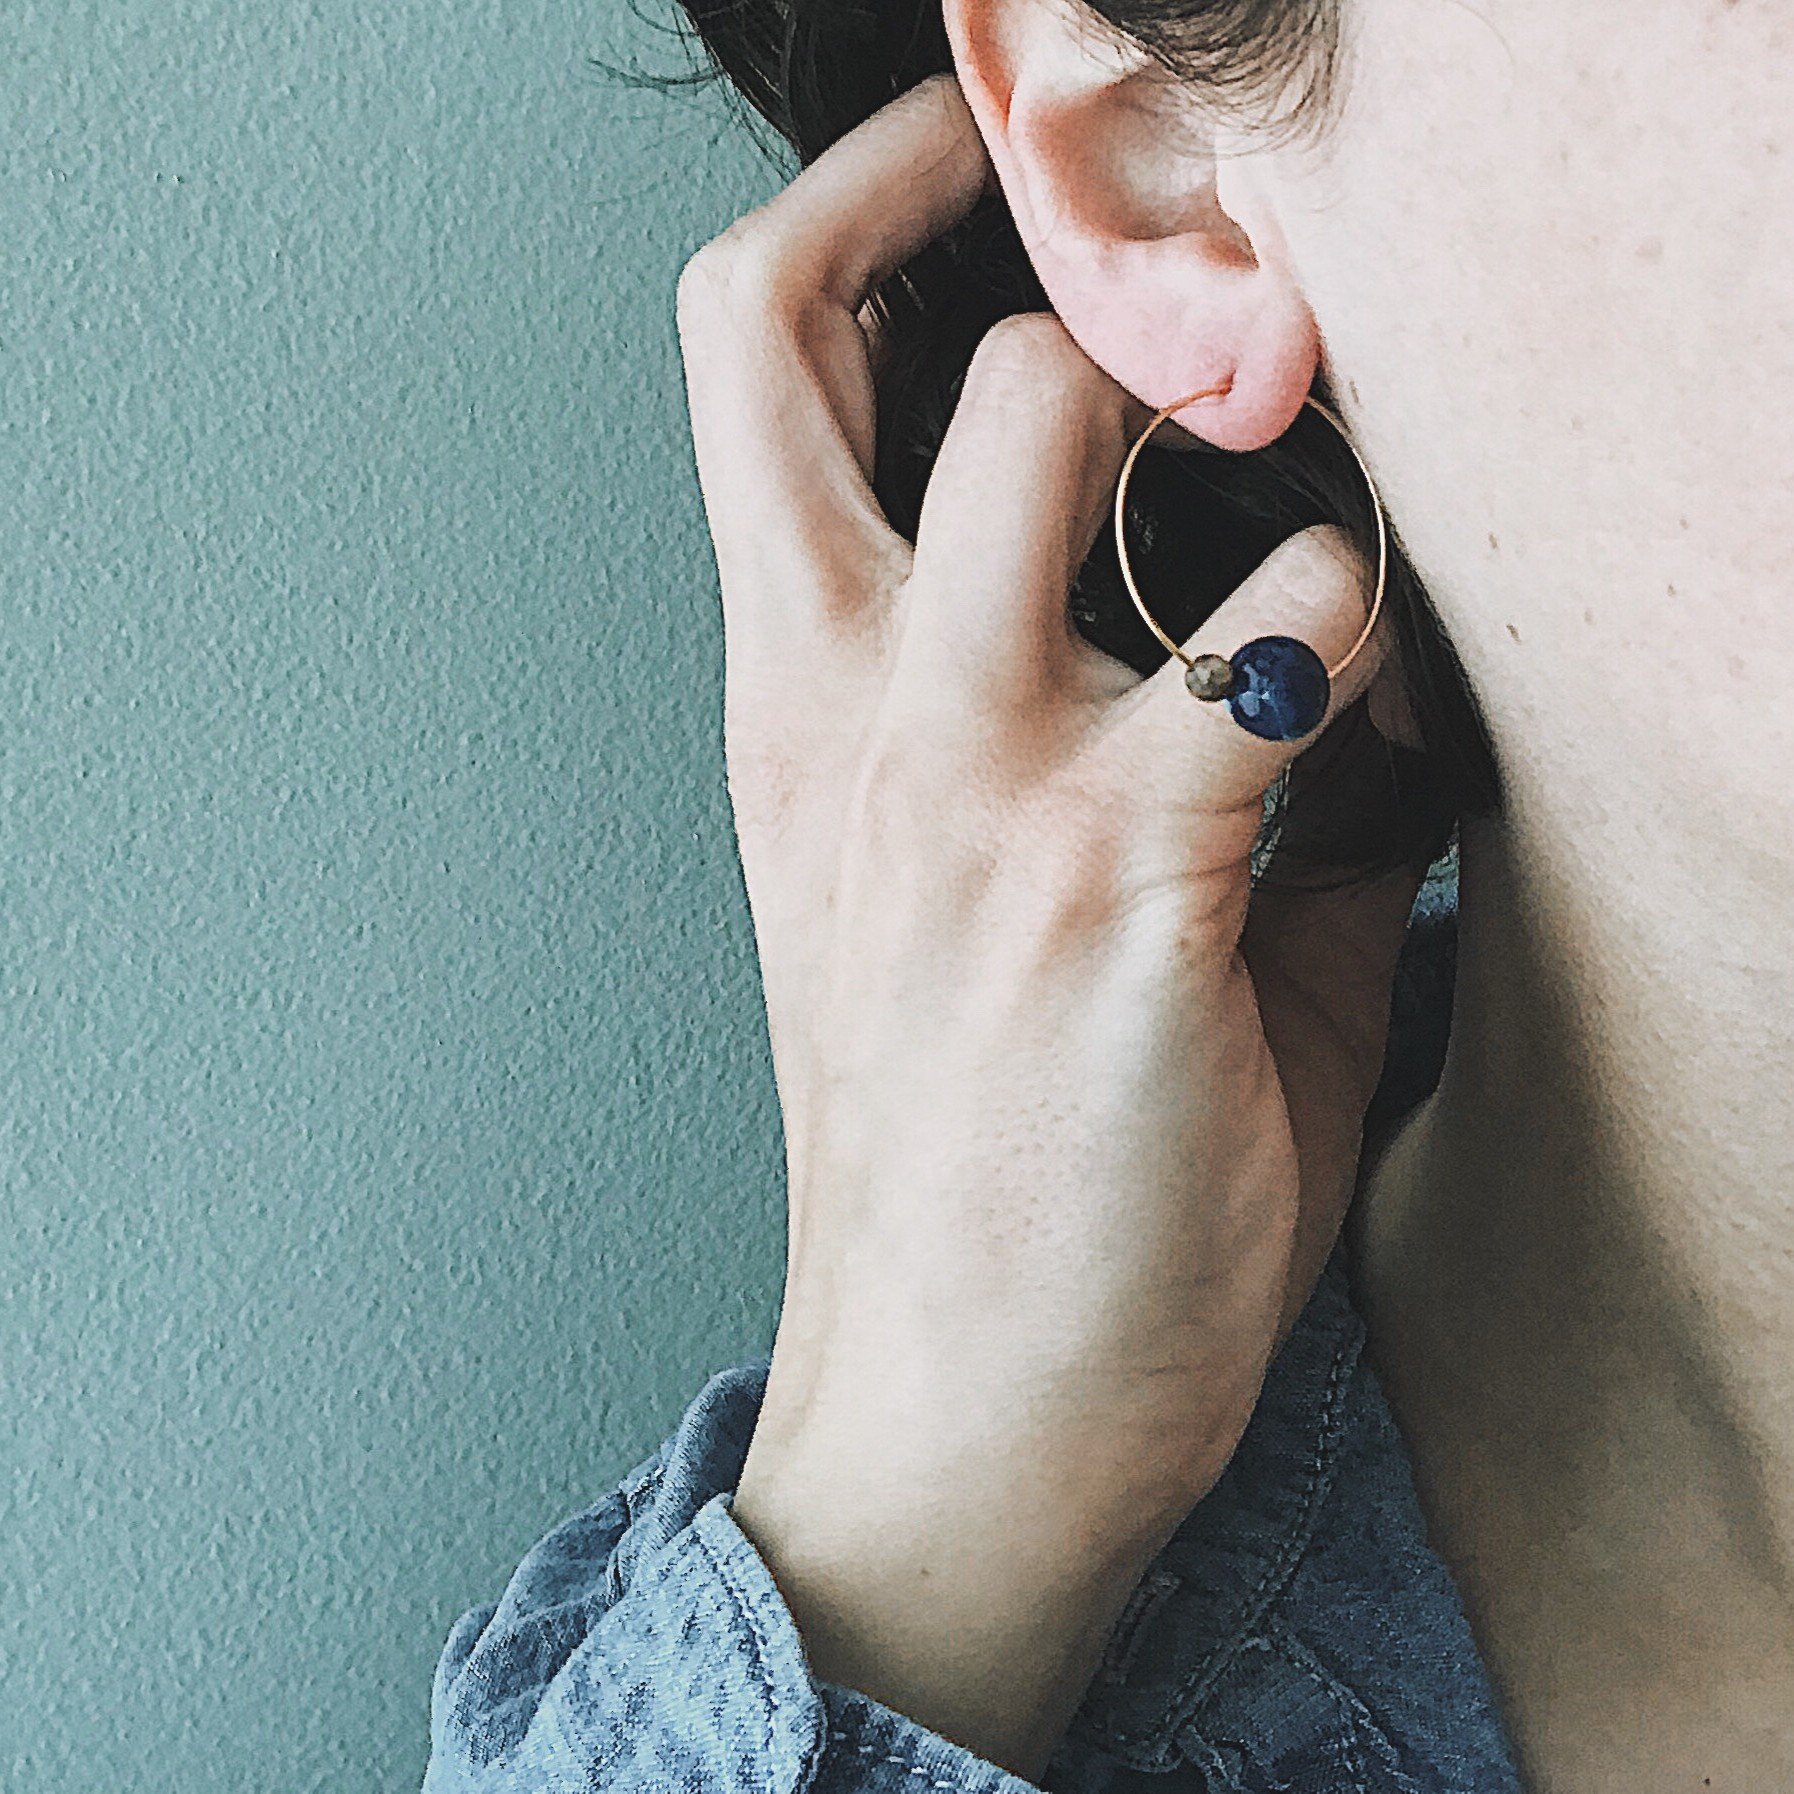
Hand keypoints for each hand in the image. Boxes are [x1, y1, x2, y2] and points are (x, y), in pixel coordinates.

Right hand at [674, 69, 1419, 1772]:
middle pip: (849, 337)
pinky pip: (1285, 645)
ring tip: (1297, 582)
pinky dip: (1359, 648)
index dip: (853, 207)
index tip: (968, 166)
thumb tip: (1259, 603)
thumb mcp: (950, 918)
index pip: (739, 365)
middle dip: (1036, 263)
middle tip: (1181, 315)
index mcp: (792, 709)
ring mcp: (971, 783)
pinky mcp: (1122, 883)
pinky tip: (1375, 753)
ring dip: (1225, 440)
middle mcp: (847, 713)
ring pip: (1072, 423)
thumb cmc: (967, 1157)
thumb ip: (1076, 733)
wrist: (965, 1408)